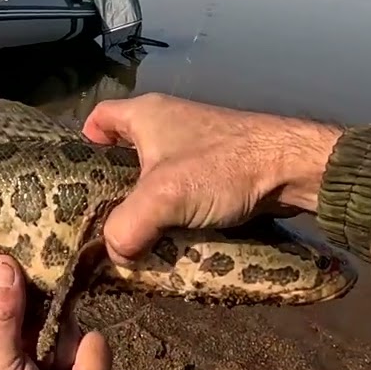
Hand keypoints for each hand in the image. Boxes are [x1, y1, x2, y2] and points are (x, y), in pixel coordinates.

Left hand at [0, 254, 116, 369]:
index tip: (14, 242)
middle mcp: (13, 347)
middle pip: (32, 297)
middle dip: (43, 303)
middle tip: (42, 306)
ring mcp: (51, 355)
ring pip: (66, 316)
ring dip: (65, 344)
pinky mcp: (87, 367)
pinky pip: (93, 340)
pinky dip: (89, 363)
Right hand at [82, 93, 340, 264]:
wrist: (292, 168)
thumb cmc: (222, 167)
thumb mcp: (163, 197)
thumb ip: (127, 226)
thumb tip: (114, 255)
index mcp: (146, 115)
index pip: (99, 119)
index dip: (84, 146)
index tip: (78, 182)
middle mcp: (168, 124)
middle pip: (124, 154)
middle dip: (114, 188)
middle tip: (102, 221)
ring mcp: (195, 146)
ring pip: (156, 176)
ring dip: (147, 205)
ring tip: (134, 236)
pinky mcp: (217, 169)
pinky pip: (183, 190)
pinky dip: (175, 211)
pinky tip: (171, 237)